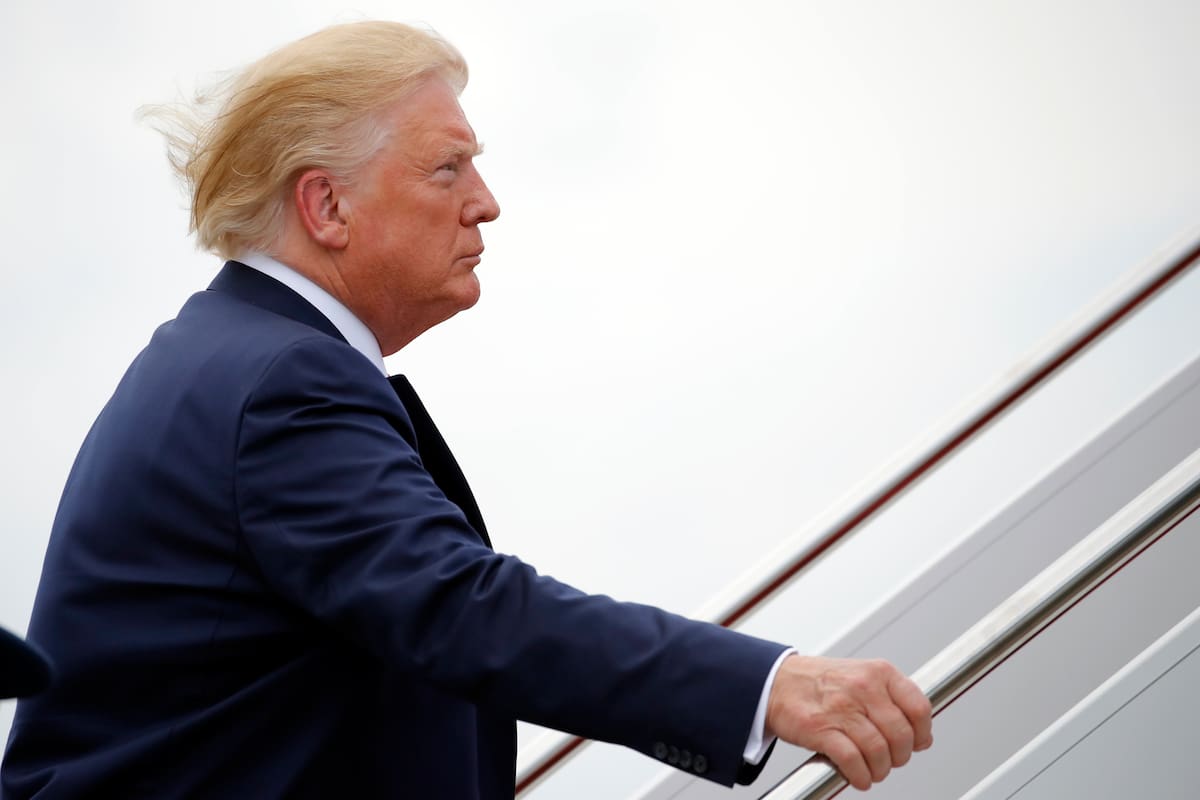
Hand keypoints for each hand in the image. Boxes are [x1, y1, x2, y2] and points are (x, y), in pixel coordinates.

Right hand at [765, 654, 932, 790]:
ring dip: (879, 770)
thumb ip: (892, 700)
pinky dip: (859, 775)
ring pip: (879, 751)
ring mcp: (841, 708)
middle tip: (890, 760)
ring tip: (872, 770)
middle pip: (901, 735)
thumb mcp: (861, 676)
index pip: (919, 708)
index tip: (917, 743)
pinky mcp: (820, 729)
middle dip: (899, 757)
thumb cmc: (818, 682)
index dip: (921, 734)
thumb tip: (921, 735)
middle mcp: (862, 687)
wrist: (775, 682)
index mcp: (878, 672)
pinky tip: (857, 776)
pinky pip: (852, 761)